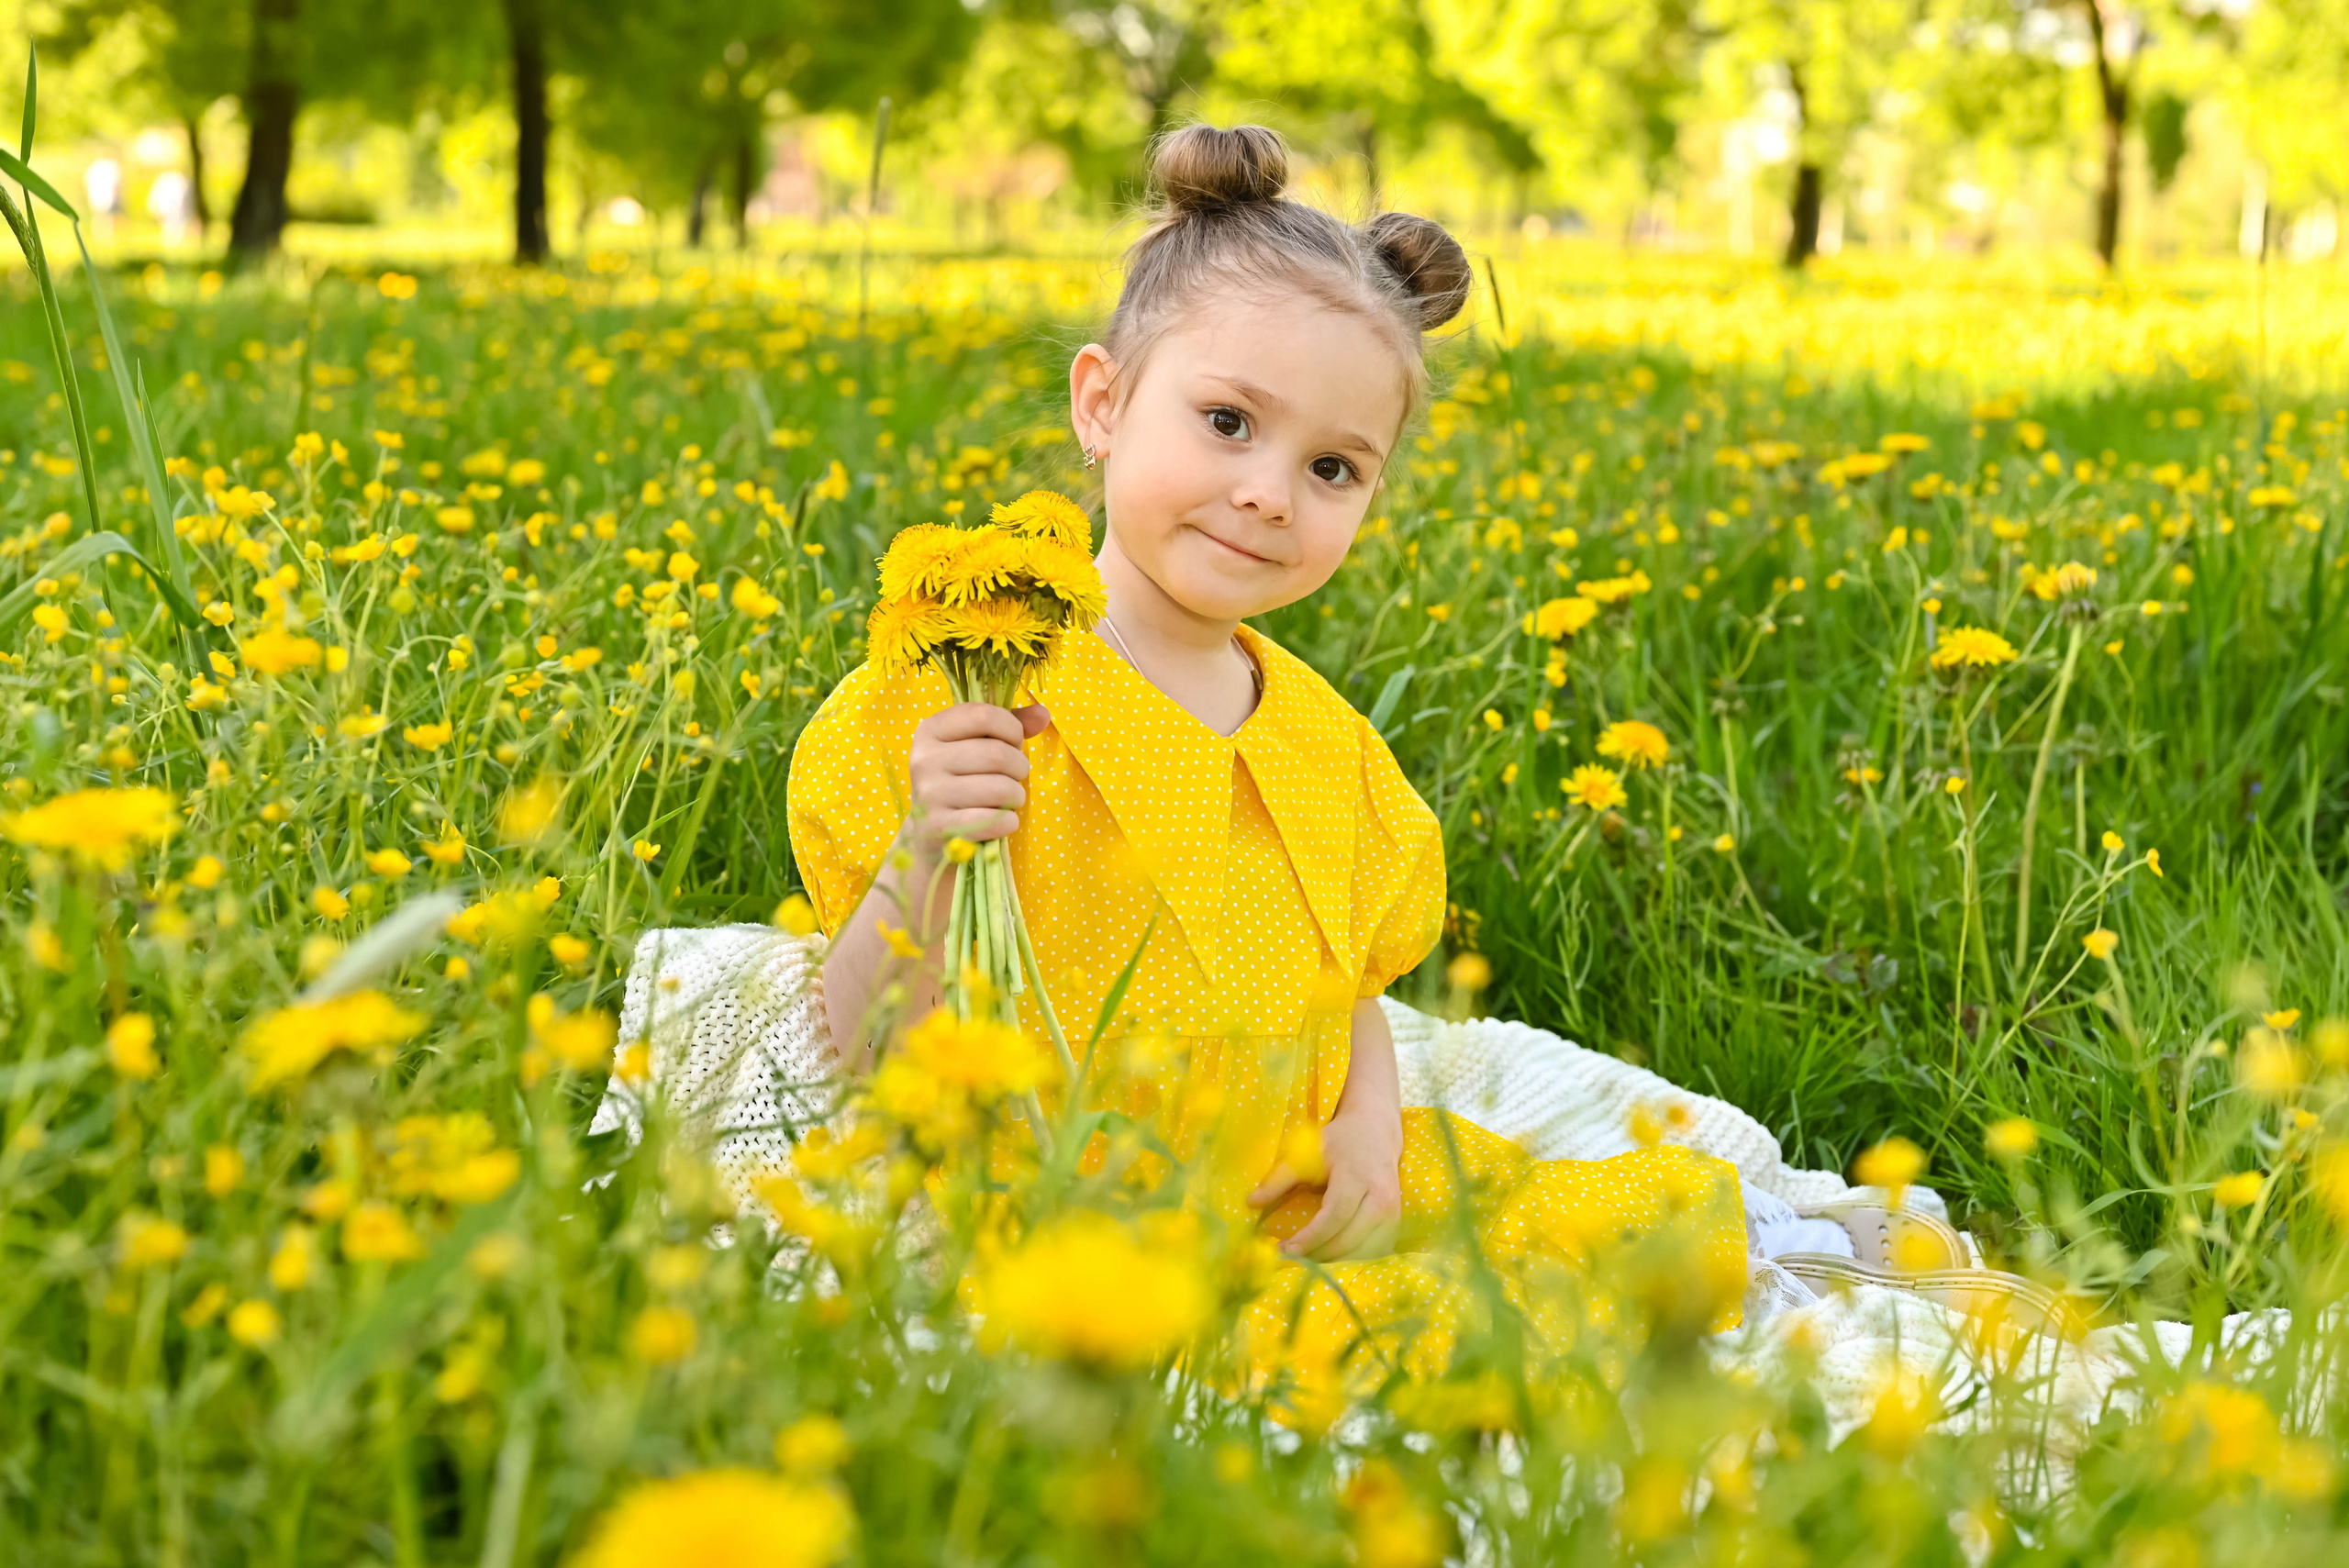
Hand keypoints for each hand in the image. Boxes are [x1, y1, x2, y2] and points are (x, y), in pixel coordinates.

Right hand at [901, 702, 1050, 864]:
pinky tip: (1002, 820)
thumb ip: (1009, 724)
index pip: (983, 716)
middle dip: (1019, 766)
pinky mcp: (940, 827)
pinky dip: (1008, 822)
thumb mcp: (975, 743)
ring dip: (1016, 796)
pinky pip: (995, 820)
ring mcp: (931, 794)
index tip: (1012, 743)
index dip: (1011, 729)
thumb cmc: (959, 779)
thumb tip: (1043, 714)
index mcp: (931, 730)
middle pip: (997, 754)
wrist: (926, 832)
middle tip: (1013, 776)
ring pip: (1001, 789)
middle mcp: (925, 759)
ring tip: (1008, 798)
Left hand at [1250, 1104, 1402, 1262]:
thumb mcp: (1307, 1153)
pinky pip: (1374, 1251)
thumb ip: (1279, 1178)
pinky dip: (1351, 1258)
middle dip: (1317, 1254)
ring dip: (1333, 1261)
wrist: (1377, 1130)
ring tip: (1307, 1258)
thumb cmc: (1340, 1140)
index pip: (1334, 1217)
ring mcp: (1393, 1212)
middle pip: (1348, 1239)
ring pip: (1363, 1251)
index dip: (1309, 1238)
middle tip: (1289, 1257)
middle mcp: (1381, 1197)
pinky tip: (1330, 1255)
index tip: (1285, 1249)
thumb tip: (1251, 1202)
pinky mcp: (1396, 1222)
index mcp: (1357, 1177)